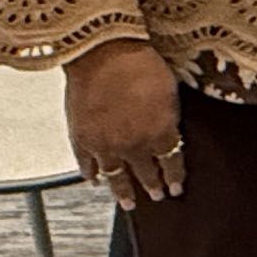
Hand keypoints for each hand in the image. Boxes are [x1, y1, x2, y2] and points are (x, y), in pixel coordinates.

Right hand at [63, 38, 184, 209]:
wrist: (104, 53)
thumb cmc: (141, 64)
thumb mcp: (170, 92)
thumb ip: (170, 117)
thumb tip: (171, 130)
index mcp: (160, 134)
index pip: (171, 163)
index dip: (174, 178)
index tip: (175, 188)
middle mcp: (133, 145)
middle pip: (144, 174)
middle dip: (152, 187)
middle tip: (155, 196)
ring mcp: (105, 144)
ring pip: (115, 177)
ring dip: (122, 192)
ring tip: (127, 203)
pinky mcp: (81, 138)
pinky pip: (86, 164)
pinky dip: (90, 175)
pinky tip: (94, 181)